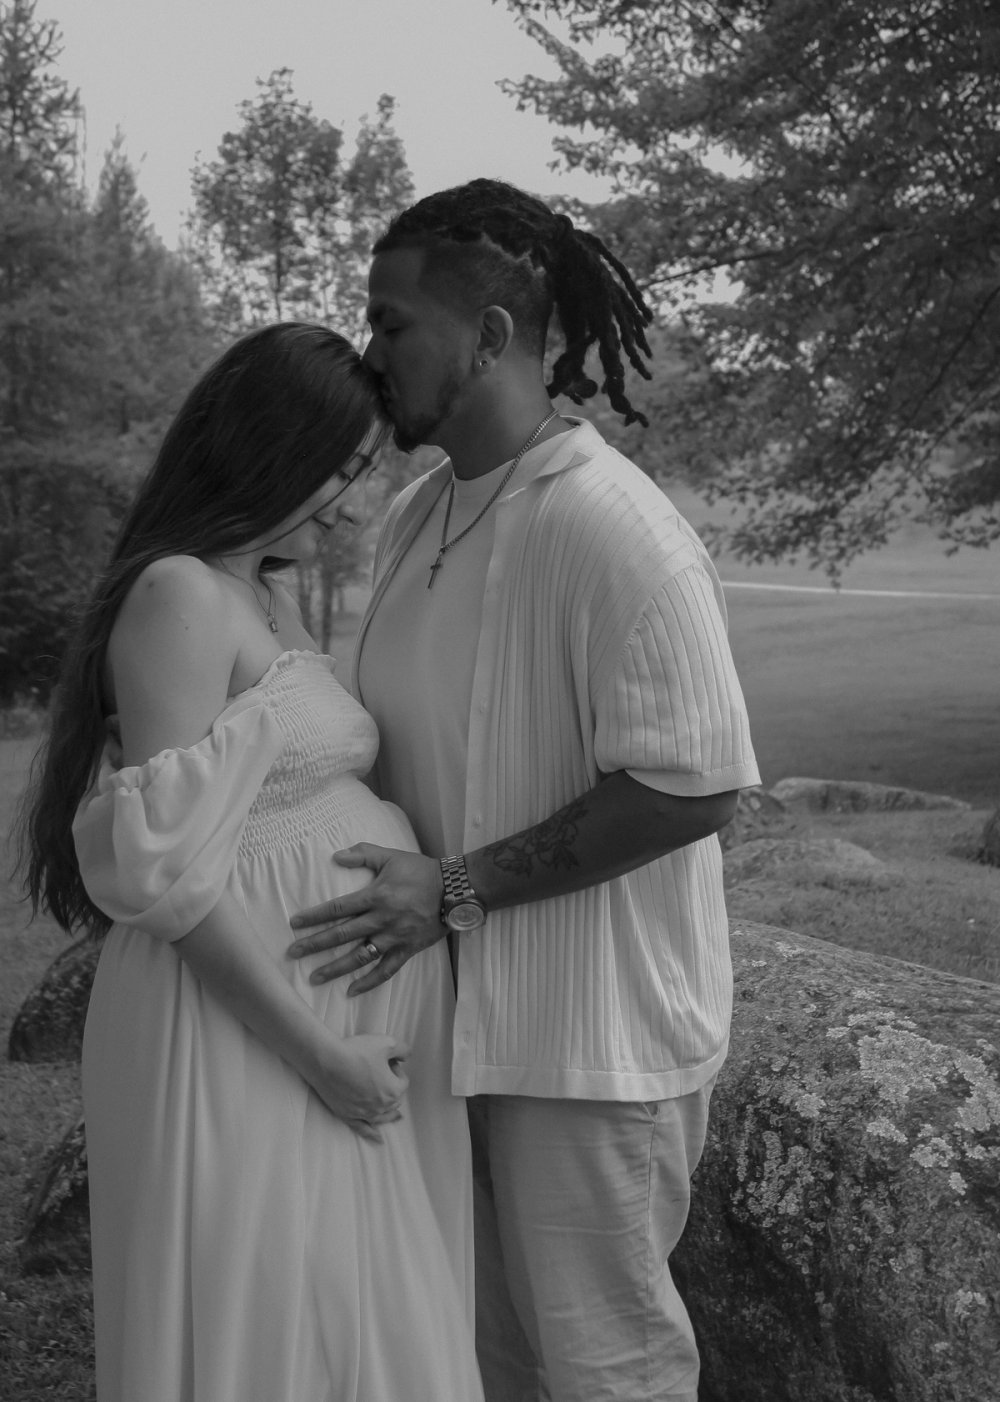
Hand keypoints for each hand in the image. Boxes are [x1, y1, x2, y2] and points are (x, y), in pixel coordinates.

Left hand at [288, 844, 445, 993]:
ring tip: (315, 978)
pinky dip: (368, 982)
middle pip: (342, 935)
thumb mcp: (391, 856)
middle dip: (315, 944)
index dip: (314, 916)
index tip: (295, 923)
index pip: (337, 908)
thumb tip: (336, 856)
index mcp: (375, 896)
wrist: (456, 890)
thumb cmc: (421, 871)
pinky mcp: (407, 950)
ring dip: (335, 968)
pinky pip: (385, 971)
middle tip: (293, 953)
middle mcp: (382, 920)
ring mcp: (394, 938)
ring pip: (360, 957)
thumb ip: (363, 854)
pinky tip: (351, 991)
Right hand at [310, 1033, 409, 1143]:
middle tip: (381, 1074)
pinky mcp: (348, 1115)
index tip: (386, 1060)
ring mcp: (363, 1113)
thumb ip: (403, 1049)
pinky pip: (363, 1129)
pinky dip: (372, 1134)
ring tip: (397, 1116)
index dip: (396, 1069)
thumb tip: (407, 1056)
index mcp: (392, 1090)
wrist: (327, 1060)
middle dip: (392, 1087)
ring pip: (383, 1117)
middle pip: (394, 1100)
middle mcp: (380, 1106)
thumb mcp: (387, 1042)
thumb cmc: (357, 1051)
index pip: (403, 1081)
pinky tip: (379, 1140)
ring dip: (390, 1114)